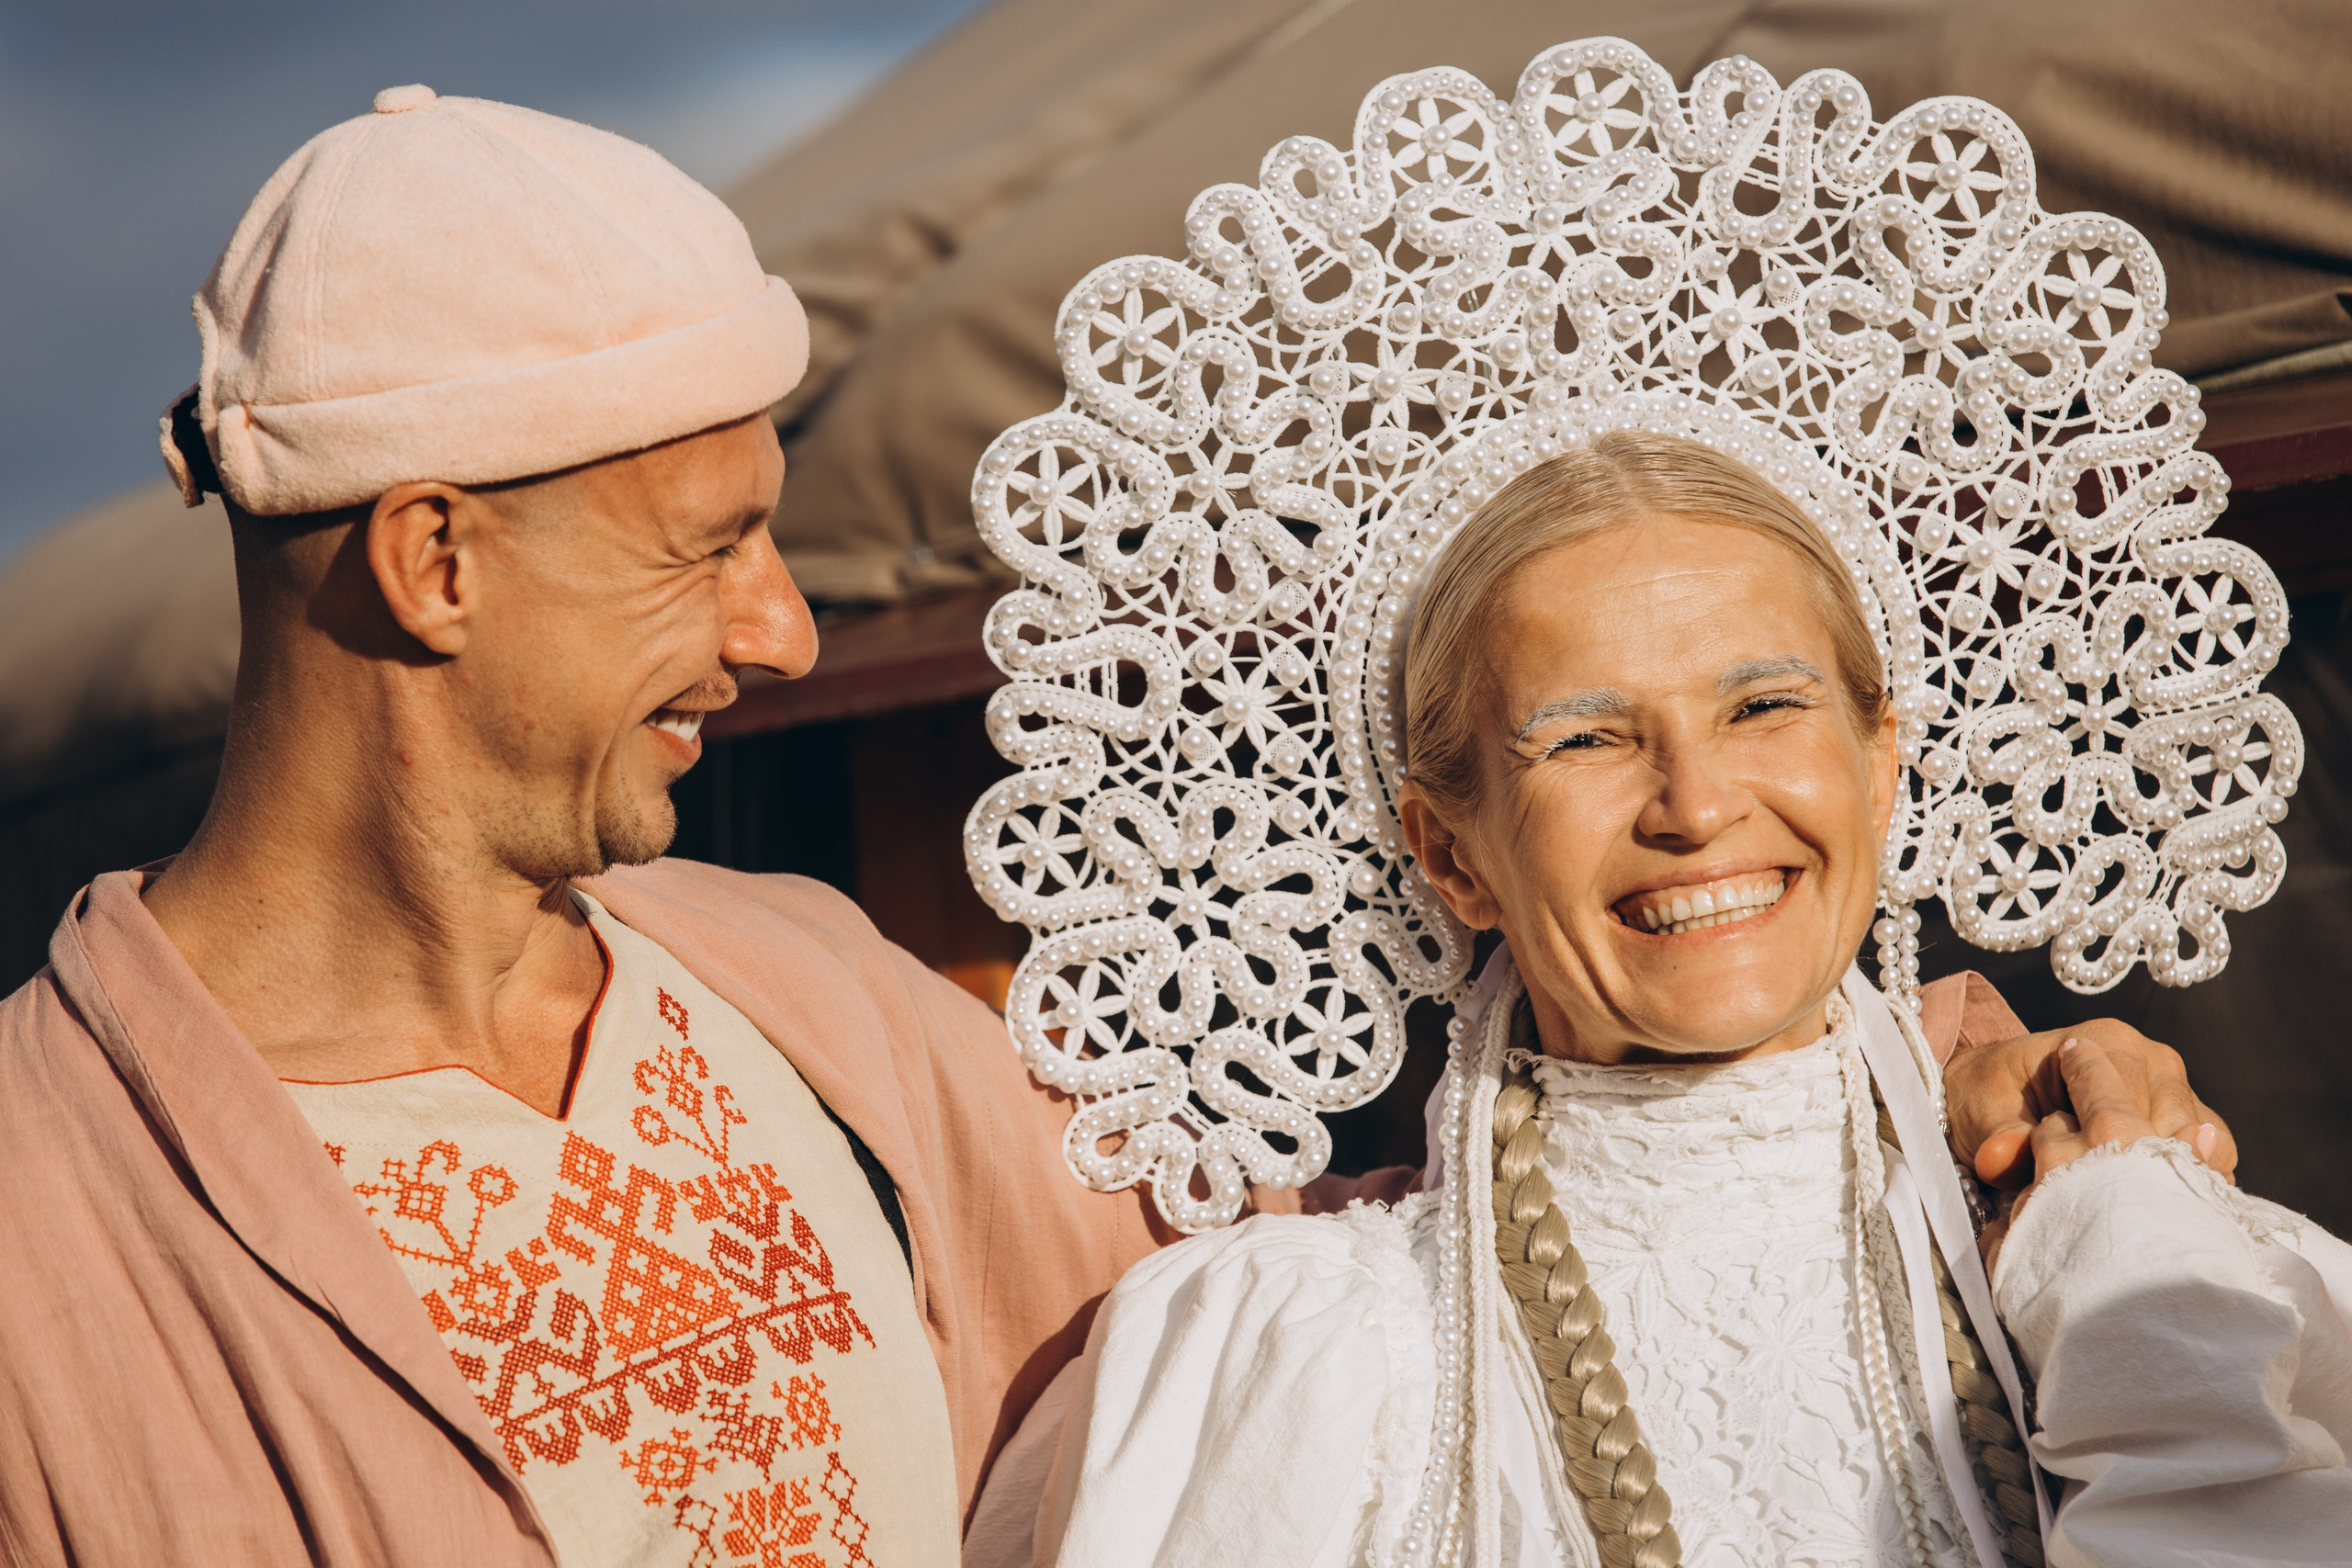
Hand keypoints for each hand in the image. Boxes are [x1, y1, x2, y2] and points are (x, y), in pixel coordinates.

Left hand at [1944, 1017, 2235, 1189]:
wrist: (1990, 1096)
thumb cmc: (1988, 1101)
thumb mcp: (1984, 1118)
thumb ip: (2002, 1140)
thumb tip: (2001, 1158)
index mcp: (2107, 1044)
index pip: (2136, 1111)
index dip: (2115, 1161)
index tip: (2092, 1197)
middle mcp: (2153, 1059)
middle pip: (2178, 1132)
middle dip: (2146, 1175)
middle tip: (2116, 1212)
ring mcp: (2176, 1088)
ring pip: (2203, 1146)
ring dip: (2172, 1181)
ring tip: (2138, 1213)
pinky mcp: (2188, 1118)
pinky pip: (2212, 1155)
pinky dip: (2190, 1182)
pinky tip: (2160, 1209)